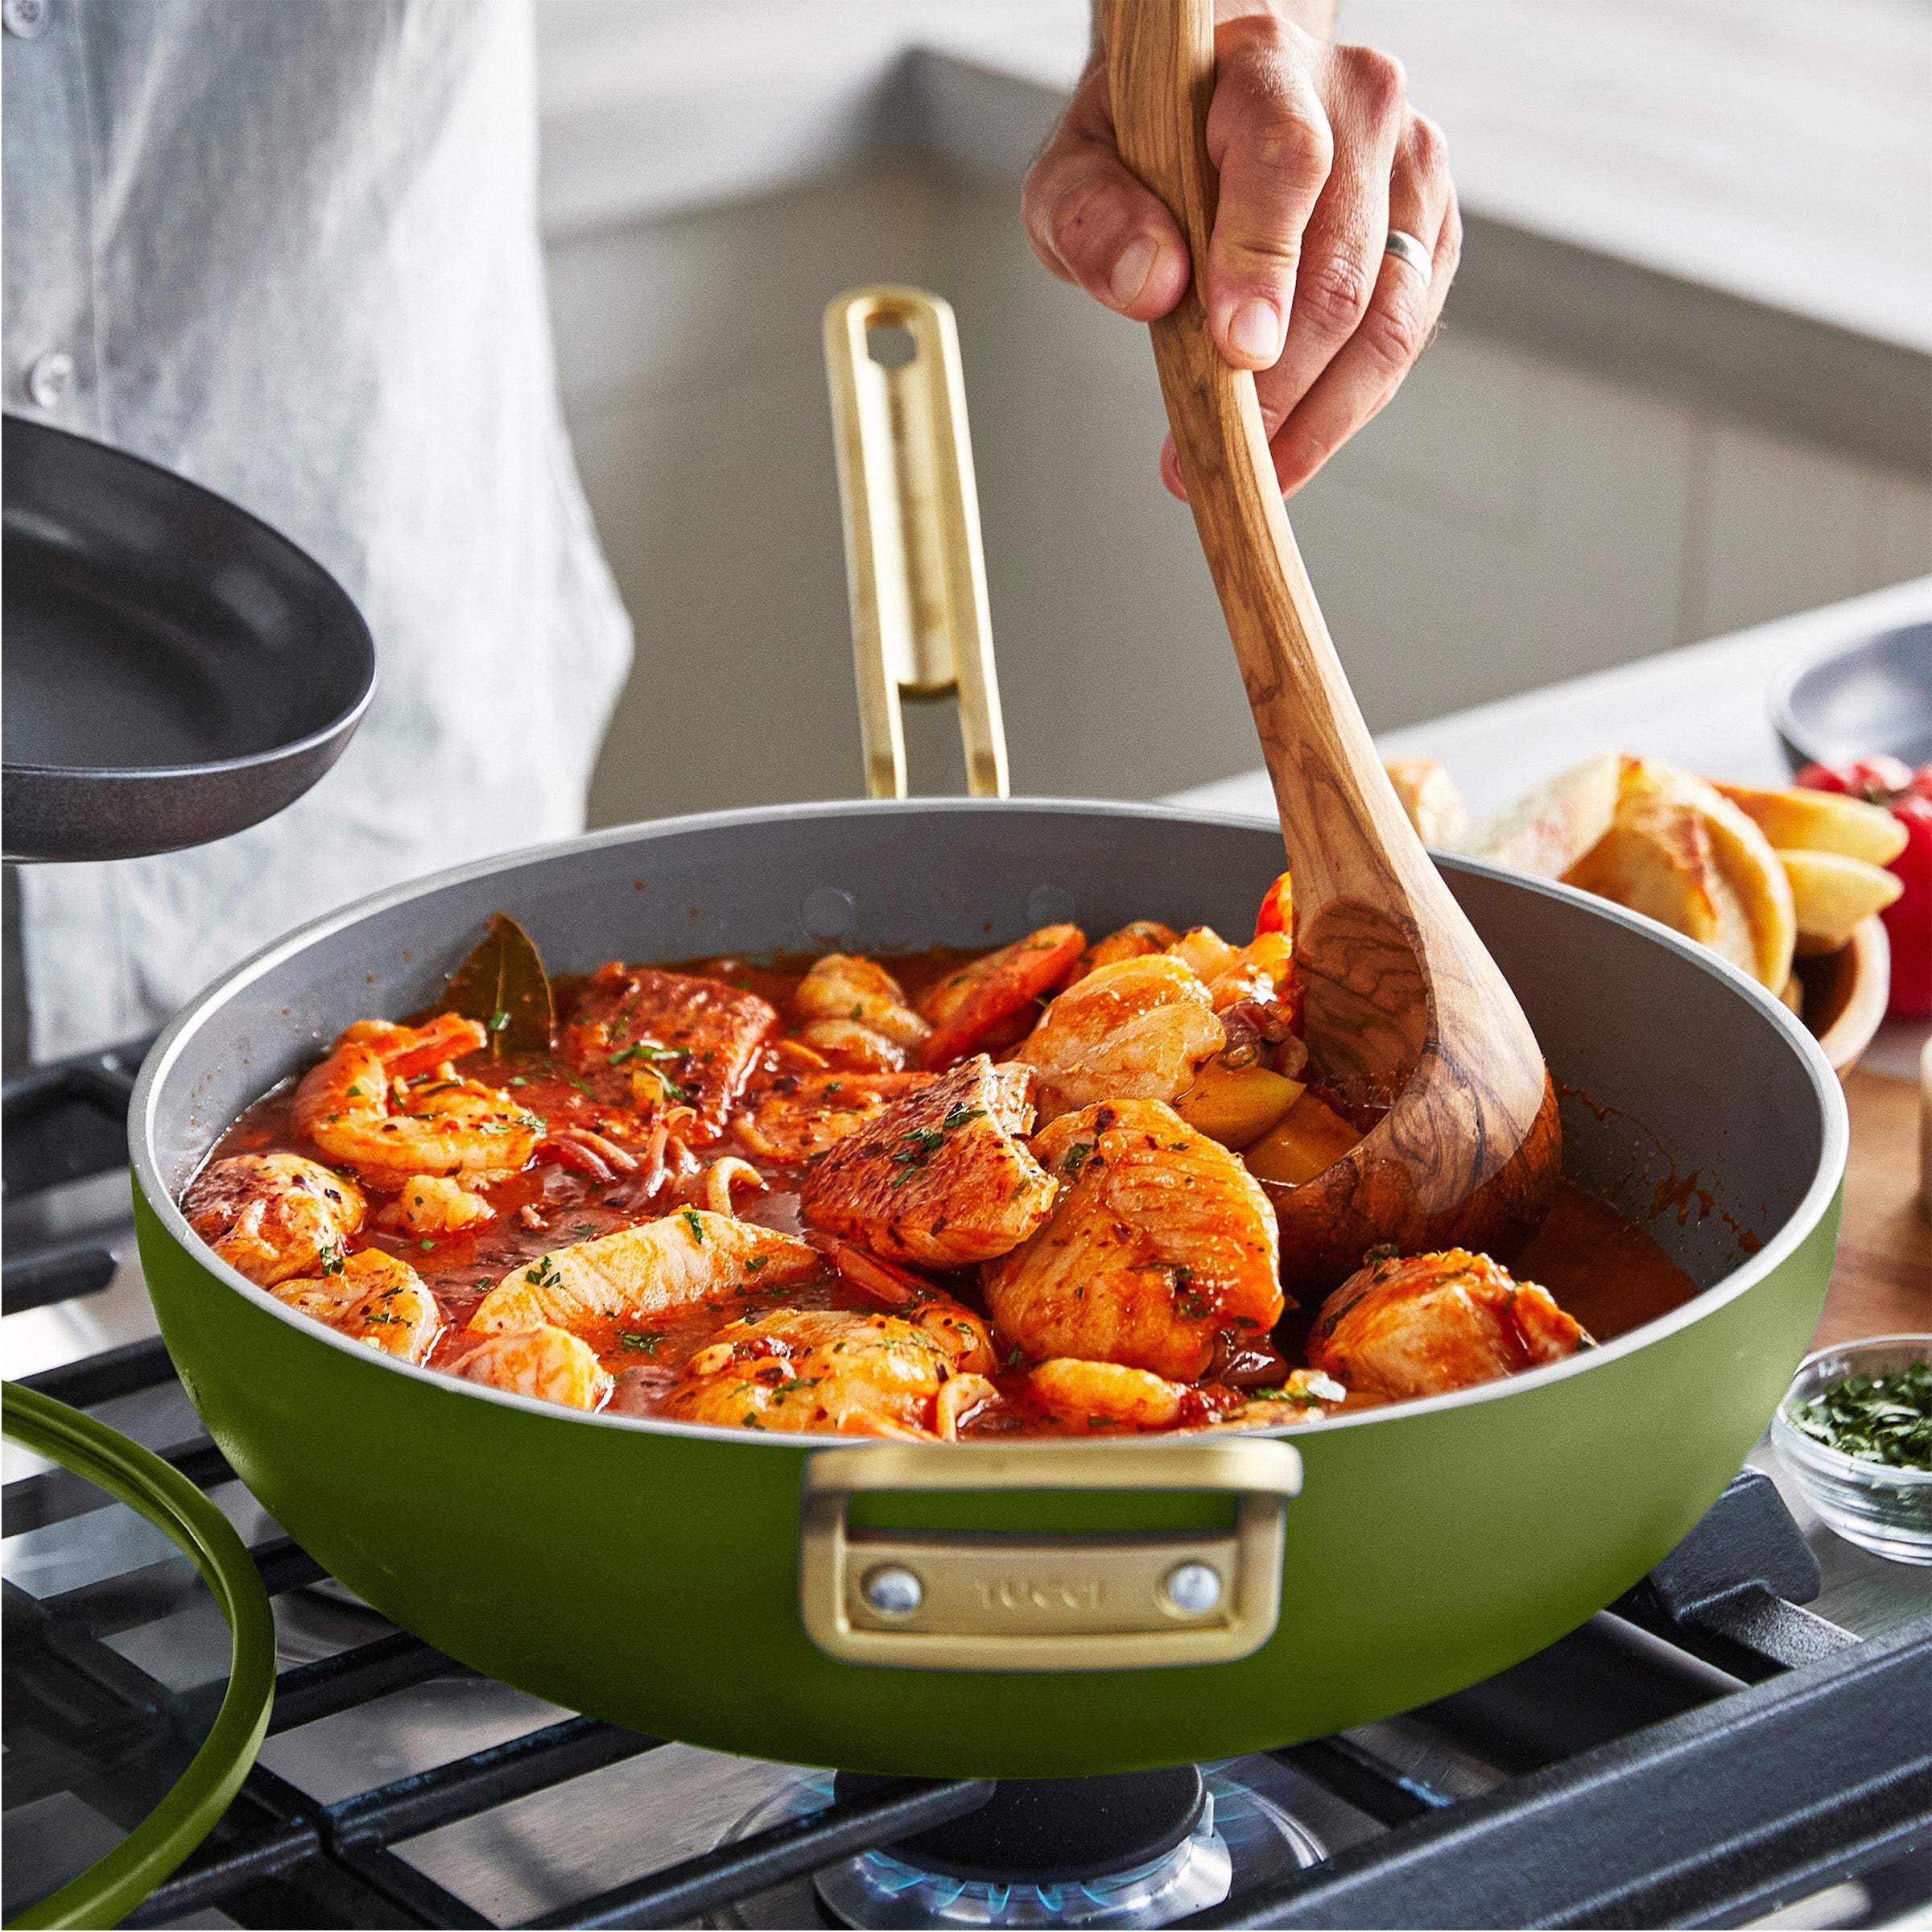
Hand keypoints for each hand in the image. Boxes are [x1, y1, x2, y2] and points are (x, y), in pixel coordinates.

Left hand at [1022, 0, 1458, 497]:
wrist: (1216, 102)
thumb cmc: (1146, 140)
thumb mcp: (1076, 167)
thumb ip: (1092, 216)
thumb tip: (1151, 285)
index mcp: (1265, 67)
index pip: (1285, 164)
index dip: (1264, 266)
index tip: (1236, 353)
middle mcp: (1358, 103)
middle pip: (1341, 267)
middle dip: (1280, 383)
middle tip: (1218, 454)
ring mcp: (1408, 166)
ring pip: (1390, 317)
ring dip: (1323, 415)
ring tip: (1258, 471)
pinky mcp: (1429, 227)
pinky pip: (1403, 337)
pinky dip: (1350, 402)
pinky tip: (1297, 438)